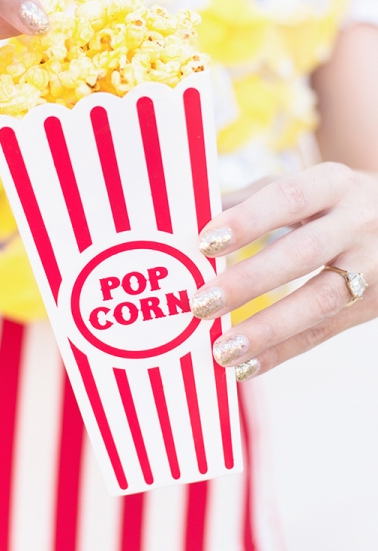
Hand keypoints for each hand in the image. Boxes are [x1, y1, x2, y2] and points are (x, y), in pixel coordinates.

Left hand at [189, 163, 377, 378]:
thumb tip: (192, 215)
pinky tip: (246, 366)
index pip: (288, 198)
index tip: (205, 243)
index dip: (247, 220)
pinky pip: (324, 333)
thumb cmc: (330, 202)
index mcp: (332, 184)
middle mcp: (356, 223)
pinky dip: (282, 352)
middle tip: (201, 303)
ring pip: (319, 301)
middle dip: (249, 281)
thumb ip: (250, 199)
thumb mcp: (303, 186)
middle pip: (303, 253)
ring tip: (223, 349)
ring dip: (267, 330)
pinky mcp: (371, 306)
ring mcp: (370, 267)